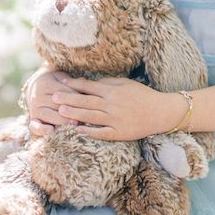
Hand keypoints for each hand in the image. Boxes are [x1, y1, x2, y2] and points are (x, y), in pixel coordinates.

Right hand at [25, 70, 81, 137]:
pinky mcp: (32, 120)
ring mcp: (34, 109)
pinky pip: (34, 126)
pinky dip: (41, 129)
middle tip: (85, 116)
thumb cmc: (55, 84)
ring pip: (48, 115)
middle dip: (71, 110)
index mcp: (45, 84)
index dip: (77, 97)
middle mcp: (37, 96)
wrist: (36, 89)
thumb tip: (83, 80)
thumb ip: (72, 82)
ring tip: (75, 123)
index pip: (64, 92)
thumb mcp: (62, 79)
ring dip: (62, 120)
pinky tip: (51, 131)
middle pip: (56, 104)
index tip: (90, 102)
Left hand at [51, 77, 184, 140]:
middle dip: (68, 99)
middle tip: (54, 97)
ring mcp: (115, 120)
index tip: (62, 82)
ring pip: (90, 116)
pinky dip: (89, 132)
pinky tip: (77, 131)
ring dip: (74, 114)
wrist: (161, 112)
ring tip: (60, 112)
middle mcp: (112, 105)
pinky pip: (101, 133)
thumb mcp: (126, 84)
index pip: (89, 87)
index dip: (74, 84)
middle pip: (86, 101)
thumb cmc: (143, 95)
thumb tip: (90, 83)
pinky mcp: (119, 132)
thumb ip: (108, 83)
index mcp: (113, 91)